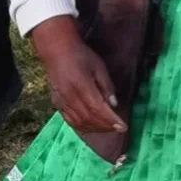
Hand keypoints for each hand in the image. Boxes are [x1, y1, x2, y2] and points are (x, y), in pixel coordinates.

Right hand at [28, 16, 126, 134]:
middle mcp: (69, 96)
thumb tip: (114, 105)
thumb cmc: (82, 56)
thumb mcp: (99, 67)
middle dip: (105, 126)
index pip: (98, 109)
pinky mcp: (56, 103)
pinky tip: (92, 127)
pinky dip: (82, 126)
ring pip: (78, 122)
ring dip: (95, 128)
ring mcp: (61, 101)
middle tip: (119, 128)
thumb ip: (106, 86)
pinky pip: (69, 120)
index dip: (111, 120)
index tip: (123, 127)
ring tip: (108, 129)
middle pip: (89, 118)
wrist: (57, 51)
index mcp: (81, 86)